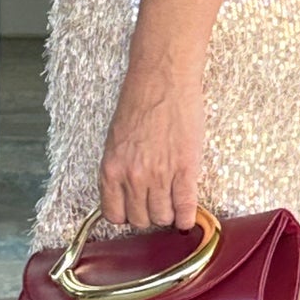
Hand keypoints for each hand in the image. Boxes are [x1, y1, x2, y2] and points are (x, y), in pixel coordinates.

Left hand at [100, 64, 205, 231]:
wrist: (162, 80)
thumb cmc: (139, 102)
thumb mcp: (116, 140)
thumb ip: (119, 168)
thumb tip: (128, 191)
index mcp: (111, 169)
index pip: (114, 215)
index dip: (126, 215)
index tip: (135, 210)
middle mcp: (133, 177)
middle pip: (140, 219)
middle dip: (148, 215)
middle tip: (156, 205)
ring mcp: (160, 176)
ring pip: (162, 217)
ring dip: (168, 216)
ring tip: (173, 204)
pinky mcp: (185, 170)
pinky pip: (185, 208)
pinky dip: (187, 218)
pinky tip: (188, 217)